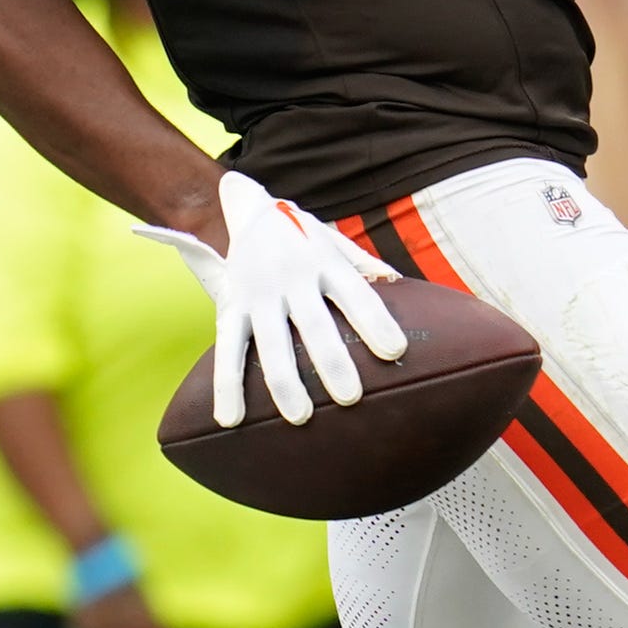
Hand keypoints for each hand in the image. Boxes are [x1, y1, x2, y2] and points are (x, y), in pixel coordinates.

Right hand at [134, 167, 406, 427]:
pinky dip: (227, 386)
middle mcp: (292, 277)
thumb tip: (401, 285)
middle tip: (350, 398)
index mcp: (325, 261)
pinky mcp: (230, 305)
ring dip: (284, 382)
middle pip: (315, 324)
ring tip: (300, 417)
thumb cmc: (302, 234)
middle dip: (332, 362)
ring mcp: (259, 293)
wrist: (245, 207)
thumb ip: (365, 264)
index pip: (356, 294)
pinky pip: (227, 349)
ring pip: (271, 343)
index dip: (375, 321)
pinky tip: (231, 419)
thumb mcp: (335, 240)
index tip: (396, 351)